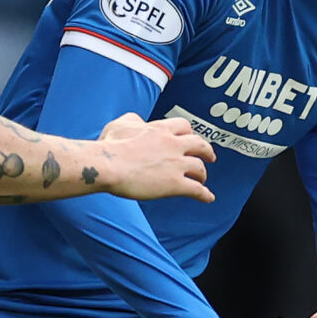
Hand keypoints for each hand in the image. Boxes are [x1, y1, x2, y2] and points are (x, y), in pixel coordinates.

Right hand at [95, 113, 215, 201]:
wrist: (108, 165)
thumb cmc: (110, 146)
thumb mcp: (120, 125)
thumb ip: (133, 120)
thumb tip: (139, 121)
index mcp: (160, 130)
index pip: (183, 127)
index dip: (188, 133)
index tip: (188, 138)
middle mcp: (173, 144)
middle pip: (199, 145)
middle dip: (206, 151)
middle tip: (208, 156)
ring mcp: (176, 165)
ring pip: (199, 168)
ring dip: (202, 174)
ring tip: (202, 179)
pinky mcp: (174, 184)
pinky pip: (196, 190)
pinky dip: (204, 194)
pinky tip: (208, 198)